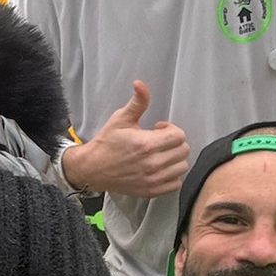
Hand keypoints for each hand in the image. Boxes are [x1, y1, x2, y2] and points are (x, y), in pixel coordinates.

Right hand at [61, 81, 188, 198]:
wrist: (92, 168)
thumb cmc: (106, 143)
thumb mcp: (121, 119)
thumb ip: (137, 102)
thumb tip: (140, 84)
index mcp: (146, 144)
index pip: (179, 136)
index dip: (171, 129)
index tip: (159, 128)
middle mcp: (152, 164)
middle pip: (183, 151)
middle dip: (174, 142)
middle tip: (160, 141)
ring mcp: (152, 180)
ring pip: (181, 167)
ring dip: (174, 159)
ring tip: (161, 154)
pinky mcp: (151, 191)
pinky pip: (175, 184)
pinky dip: (172, 176)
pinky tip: (160, 168)